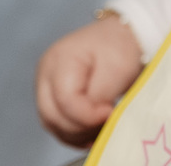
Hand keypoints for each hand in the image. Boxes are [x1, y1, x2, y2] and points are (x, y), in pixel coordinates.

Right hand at [35, 15, 143, 147]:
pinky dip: (75, 133)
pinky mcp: (54, 97)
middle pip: (52, 114)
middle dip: (80, 128)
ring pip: (52, 123)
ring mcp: (46, 85)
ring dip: (77, 134)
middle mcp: (46, 73)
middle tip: (106, 126)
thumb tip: (91, 120)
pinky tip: (92, 136)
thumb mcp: (117, 69)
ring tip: (102, 132)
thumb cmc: (122, 48)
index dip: (87, 114)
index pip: (65, 100)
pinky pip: (58, 123)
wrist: (125, 36)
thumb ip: (99, 96)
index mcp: (59, 60)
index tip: (110, 112)